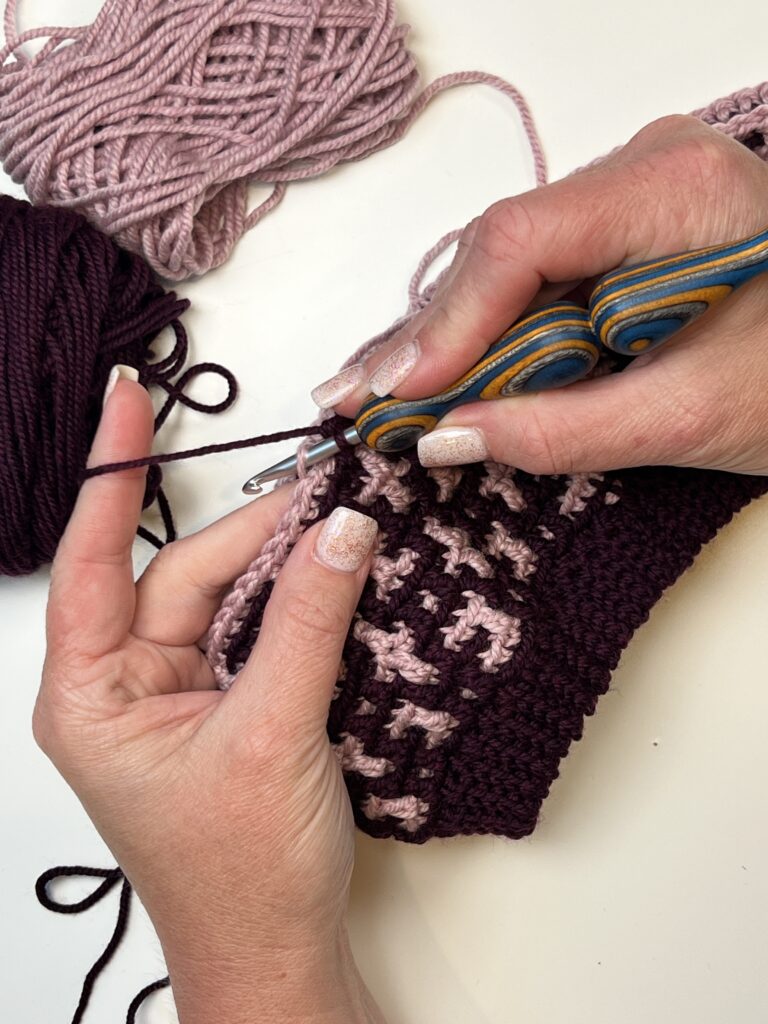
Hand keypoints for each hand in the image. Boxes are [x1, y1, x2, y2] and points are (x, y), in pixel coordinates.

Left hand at [34, 371, 384, 1023]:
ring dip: (284, 562)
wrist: (280, 952)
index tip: (126, 399)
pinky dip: (297, 598)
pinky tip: (334, 572)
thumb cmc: (242, 876)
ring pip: (230, 594)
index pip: (95, 560)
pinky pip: (259, 624)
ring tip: (343, 522)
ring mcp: (181, 689)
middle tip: (327, 488)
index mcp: (93, 695)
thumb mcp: (272, 735)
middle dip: (255, 530)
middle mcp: (128, 682)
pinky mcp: (229, 697)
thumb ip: (305, 622)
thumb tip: (341, 530)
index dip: (112, 473)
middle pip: (187, 571)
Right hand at [325, 115, 767, 474]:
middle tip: (362, 403)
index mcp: (673, 190)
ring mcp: (628, 198)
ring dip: (449, 340)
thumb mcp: (689, 418)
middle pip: (500, 251)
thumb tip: (445, 438)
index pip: (521, 240)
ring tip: (380, 394)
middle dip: (433, 337)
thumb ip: (563, 430)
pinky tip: (436, 370)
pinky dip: (490, 336)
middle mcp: (641, 170)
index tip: (399, 394)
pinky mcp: (621, 235)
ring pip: (506, 267)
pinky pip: (534, 281)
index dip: (448, 322)